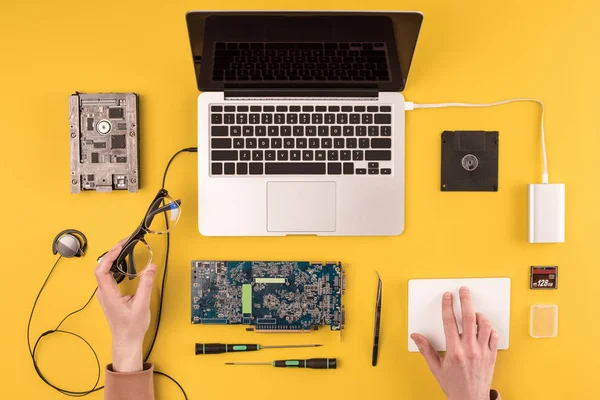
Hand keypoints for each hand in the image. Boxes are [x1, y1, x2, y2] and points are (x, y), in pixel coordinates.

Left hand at [95, 240, 156, 371]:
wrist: (126, 340)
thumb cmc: (132, 326)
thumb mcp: (142, 305)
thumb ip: (146, 285)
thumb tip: (151, 267)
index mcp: (108, 294)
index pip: (101, 270)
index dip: (109, 257)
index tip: (120, 247)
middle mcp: (104, 292)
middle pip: (102, 267)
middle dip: (113, 253)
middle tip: (126, 242)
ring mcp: (106, 294)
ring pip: (105, 271)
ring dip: (114, 258)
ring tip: (125, 248)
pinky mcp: (110, 295)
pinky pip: (109, 276)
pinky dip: (116, 266)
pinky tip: (125, 262)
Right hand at [411, 287, 498, 399]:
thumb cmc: (453, 385)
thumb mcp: (436, 368)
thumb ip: (426, 350)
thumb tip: (416, 336)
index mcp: (454, 351)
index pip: (450, 322)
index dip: (447, 306)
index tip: (447, 297)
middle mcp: (470, 349)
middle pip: (469, 318)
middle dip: (465, 301)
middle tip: (463, 290)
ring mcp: (483, 352)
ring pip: (484, 325)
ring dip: (479, 315)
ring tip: (474, 312)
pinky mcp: (492, 356)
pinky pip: (494, 336)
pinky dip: (490, 328)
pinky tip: (484, 327)